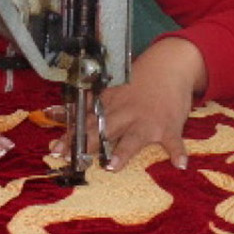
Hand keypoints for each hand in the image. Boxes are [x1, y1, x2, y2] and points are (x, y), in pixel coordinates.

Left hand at [53, 38, 205, 171]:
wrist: (170, 67)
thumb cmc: (138, 83)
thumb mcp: (111, 90)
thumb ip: (88, 104)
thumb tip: (53, 112)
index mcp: (111, 106)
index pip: (86, 122)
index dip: (70, 136)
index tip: (55, 149)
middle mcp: (126, 114)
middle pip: (103, 131)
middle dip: (88, 145)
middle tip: (75, 159)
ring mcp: (148, 122)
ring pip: (133, 138)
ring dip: (122, 152)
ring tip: (113, 167)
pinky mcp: (169, 127)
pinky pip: (174, 142)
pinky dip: (178, 152)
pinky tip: (180, 164)